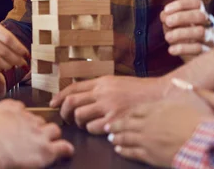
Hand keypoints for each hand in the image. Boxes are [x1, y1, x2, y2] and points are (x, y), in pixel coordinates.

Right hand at [0, 12, 28, 73]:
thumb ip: (0, 32)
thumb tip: (17, 47)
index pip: (8, 39)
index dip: (19, 49)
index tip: (26, 54)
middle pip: (3, 51)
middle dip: (16, 60)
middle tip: (23, 64)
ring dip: (6, 66)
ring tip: (12, 66)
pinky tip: (0, 69)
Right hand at [0, 100, 73, 168]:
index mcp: (8, 109)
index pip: (22, 109)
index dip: (22, 120)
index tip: (19, 126)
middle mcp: (25, 117)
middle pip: (39, 119)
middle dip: (38, 128)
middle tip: (33, 139)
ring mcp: (37, 132)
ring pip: (54, 130)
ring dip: (51, 137)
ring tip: (48, 145)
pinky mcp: (46, 149)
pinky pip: (64, 147)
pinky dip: (65, 151)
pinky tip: (64, 154)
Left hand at [49, 75, 167, 133]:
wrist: (161, 95)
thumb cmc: (140, 91)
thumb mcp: (117, 83)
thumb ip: (100, 88)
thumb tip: (82, 94)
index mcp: (102, 82)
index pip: (73, 87)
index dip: (59, 96)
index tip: (53, 103)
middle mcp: (102, 92)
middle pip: (72, 102)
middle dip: (64, 112)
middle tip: (66, 118)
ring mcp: (109, 106)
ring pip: (80, 116)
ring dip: (78, 123)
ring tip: (84, 125)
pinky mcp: (116, 120)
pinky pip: (94, 128)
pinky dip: (92, 131)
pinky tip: (98, 130)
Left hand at [106, 94, 213, 166]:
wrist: (206, 141)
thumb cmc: (201, 119)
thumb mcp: (190, 99)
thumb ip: (181, 91)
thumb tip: (182, 82)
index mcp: (155, 108)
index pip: (135, 109)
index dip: (127, 112)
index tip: (121, 112)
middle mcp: (147, 122)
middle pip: (124, 122)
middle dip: (114, 125)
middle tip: (107, 126)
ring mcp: (146, 138)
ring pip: (125, 137)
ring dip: (116, 137)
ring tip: (110, 137)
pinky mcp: (150, 155)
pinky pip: (132, 152)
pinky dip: (123, 151)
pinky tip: (118, 150)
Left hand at [161, 0, 213, 61]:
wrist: (197, 60)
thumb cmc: (183, 39)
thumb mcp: (173, 28)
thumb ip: (168, 19)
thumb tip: (164, 14)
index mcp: (200, 15)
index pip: (196, 3)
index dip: (181, 4)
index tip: (166, 9)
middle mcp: (208, 25)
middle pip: (200, 15)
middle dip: (181, 17)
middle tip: (167, 22)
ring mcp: (210, 39)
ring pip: (201, 32)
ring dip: (181, 33)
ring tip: (168, 37)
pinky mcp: (208, 53)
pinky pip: (198, 49)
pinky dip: (183, 48)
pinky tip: (171, 50)